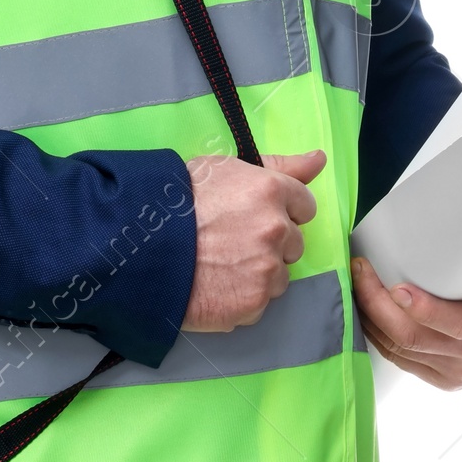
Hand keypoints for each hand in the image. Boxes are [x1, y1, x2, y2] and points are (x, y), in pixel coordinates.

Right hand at [180, 150, 324, 331]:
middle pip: (294, 242)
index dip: (282, 210)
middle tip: (233, 240)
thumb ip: (278, 166)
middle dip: (272, 242)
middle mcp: (276, 229)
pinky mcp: (254, 303)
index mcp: (270, 191)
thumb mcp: (224, 169)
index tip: (259, 215)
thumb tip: (319, 158)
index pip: (304, 205)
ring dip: (259, 272)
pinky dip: (242, 297)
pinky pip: (260, 302)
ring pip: (279, 275)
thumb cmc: (177, 202)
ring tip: (222, 264)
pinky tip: (217, 284)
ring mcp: (267, 269)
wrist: (143, 247)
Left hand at [350, 243, 461, 391]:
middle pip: (417, 339)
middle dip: (378, 304)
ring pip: (403, 352)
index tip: (397, 286)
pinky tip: (365, 315)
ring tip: (355, 284)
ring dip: (371, 319)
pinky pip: (404, 363)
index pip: (460, 324)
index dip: (425, 309)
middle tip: (360, 269)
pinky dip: (380, 338)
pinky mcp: (447, 380)